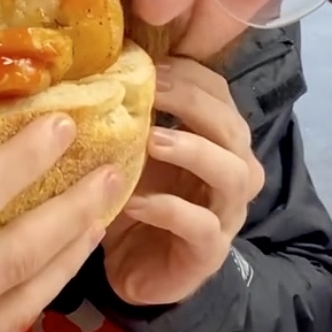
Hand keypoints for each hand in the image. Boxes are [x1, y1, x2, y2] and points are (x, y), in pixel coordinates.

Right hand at [0, 115, 123, 331]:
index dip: (23, 159)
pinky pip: (0, 329)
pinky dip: (36, 292)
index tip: (60, 126)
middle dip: (72, 208)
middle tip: (109, 170)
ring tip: (101, 214)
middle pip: (15, 254)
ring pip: (23, 299)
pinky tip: (56, 265)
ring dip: (70, 254)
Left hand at [101, 57, 264, 306]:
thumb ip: (128, 112)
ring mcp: (226, 213)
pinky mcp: (209, 251)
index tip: (150, 64)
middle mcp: (232, 171)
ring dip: (193, 150)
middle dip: (192, 103)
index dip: (189, 75)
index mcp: (216, 139)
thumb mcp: (130, 148)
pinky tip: (133, 202)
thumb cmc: (136, 196)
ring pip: (231, 174)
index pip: (219, 93)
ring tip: (152, 140)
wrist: (136, 266)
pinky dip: (168, 209)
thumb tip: (98, 64)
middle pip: (232, 128)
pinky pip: (202, 227)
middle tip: (151, 90)